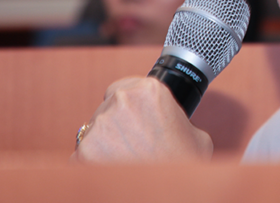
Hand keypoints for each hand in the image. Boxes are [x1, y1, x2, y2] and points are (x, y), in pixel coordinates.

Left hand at [70, 76, 213, 162]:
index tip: (134, 120)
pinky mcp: (83, 152)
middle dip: (116, 125)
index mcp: (149, 91)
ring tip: (125, 162)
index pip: (124, 87)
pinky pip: (82, 156)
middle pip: (107, 108)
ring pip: (94, 132)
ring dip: (103, 144)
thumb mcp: (196, 135)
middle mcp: (121, 101)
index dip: (129, 106)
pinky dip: (93, 165)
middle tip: (133, 145)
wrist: (166, 194)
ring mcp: (100, 126)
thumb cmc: (184, 167)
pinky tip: (112, 173)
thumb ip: (176, 119)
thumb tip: (169, 121)